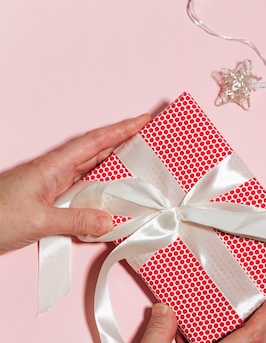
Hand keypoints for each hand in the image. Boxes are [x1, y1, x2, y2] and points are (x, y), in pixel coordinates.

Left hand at [0, 114, 150, 253]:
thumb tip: (109, 222)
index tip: (142, 120)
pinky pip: (81, 193)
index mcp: (53, 167)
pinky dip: (99, 193)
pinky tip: (110, 200)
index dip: (120, 130)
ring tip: (138, 168)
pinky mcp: (48, 203)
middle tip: (149, 141)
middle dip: (122, 144)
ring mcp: (51, 187)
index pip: (94, 143)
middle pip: (95, 153)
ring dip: (114, 169)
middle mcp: (54, 173)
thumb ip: (76, 220)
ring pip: (90, 173)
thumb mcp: (39, 220)